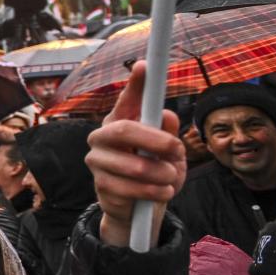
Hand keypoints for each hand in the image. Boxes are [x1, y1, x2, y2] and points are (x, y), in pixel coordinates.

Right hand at [85, 62, 187, 246]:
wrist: (137, 208)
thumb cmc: (155, 171)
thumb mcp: (170, 152)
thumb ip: (169, 133)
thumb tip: (167, 115)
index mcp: (120, 122)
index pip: (127, 99)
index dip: (136, 84)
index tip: (145, 66)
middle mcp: (102, 137)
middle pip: (124, 130)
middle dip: (156, 140)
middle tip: (177, 149)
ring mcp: (98, 161)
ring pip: (134, 165)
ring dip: (162, 174)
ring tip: (171, 178)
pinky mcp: (100, 186)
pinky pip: (132, 188)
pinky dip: (155, 192)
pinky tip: (161, 192)